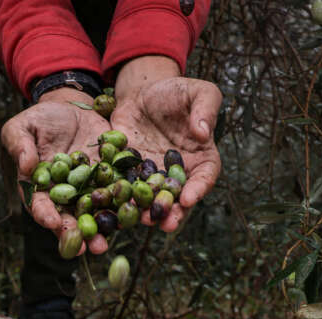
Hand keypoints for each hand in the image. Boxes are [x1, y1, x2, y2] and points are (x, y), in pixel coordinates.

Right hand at [0, 88, 112, 255]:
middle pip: (71, 219)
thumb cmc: (40, 120)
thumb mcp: (22, 127)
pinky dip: (128, 205)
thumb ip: (20, 145)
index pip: (41, 205)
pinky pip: (121, 194)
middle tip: (86, 249)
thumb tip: (25, 165)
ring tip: (106, 244)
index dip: (46, 215)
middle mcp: (67, 196)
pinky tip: (134, 214)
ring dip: (103, 229)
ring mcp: (91, 190)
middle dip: (78, 235)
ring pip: (97, 214)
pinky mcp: (112, 180)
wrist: (71, 110)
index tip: (52, 223)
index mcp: (41, 189)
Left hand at [111, 69, 221, 231]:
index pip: (205, 177)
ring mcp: (153, 177)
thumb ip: (206, 109)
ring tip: (140, 221)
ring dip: (146, 212)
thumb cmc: (176, 91)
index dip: (199, 189)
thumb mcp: (198, 91)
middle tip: (166, 225)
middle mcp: (178, 174)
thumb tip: (203, 133)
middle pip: (178, 198)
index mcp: (201, 158)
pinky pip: (127, 189)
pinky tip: (114, 208)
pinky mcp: (130, 174)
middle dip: (172, 212)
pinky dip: (121, 200)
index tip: (189, 198)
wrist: (142, 92)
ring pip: (152, 200)